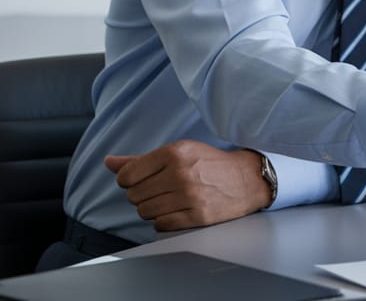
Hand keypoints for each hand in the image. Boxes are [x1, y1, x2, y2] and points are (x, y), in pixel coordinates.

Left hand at [105, 140, 270, 230]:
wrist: (247, 178)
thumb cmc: (209, 163)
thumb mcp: (179, 152)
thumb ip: (141, 159)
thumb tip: (108, 162)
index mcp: (175, 153)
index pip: (127, 175)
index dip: (128, 181)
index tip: (140, 181)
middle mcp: (181, 173)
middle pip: (134, 196)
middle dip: (142, 195)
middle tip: (159, 190)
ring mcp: (190, 196)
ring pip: (145, 212)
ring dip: (152, 208)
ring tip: (168, 200)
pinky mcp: (198, 216)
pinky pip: (160, 224)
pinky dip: (164, 220)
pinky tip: (176, 210)